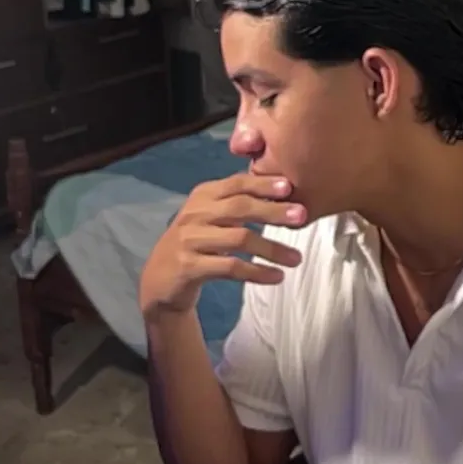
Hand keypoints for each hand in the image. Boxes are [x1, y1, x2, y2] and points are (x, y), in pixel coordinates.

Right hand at [139, 173, 306, 319]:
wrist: (160, 280)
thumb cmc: (197, 244)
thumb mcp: (211, 217)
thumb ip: (238, 203)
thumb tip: (285, 193)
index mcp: (202, 196)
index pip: (236, 183)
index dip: (263, 184)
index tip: (290, 187)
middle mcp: (194, 214)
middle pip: (240, 207)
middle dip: (273, 211)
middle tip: (301, 216)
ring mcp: (190, 240)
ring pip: (239, 239)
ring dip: (272, 249)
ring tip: (296, 259)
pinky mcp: (189, 267)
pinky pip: (231, 267)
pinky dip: (257, 272)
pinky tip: (276, 277)